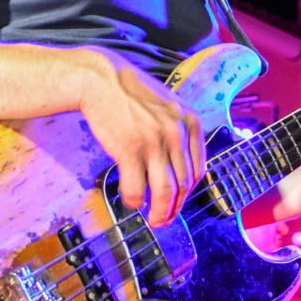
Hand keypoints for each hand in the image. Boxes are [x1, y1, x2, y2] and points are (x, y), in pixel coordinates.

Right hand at [77, 47, 205, 228]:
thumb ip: (178, 130)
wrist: (102, 81)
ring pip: (165, 192)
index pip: (197, 170)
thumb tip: (179, 163)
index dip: (188, 193)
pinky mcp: (130, 149)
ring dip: (160, 212)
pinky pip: (136, 188)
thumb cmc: (131, 93)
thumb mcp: (168, 105)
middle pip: (183, 185)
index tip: (179, 202)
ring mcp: (154, 142)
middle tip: (165, 219)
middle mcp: (177, 133)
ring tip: (154, 220)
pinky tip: (131, 201)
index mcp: (190, 123)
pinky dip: (135, 201)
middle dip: (175, 208)